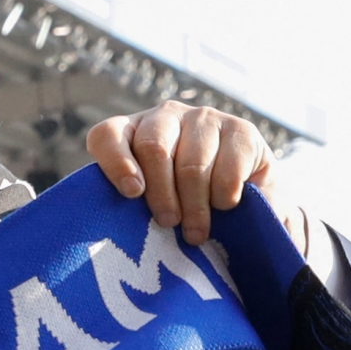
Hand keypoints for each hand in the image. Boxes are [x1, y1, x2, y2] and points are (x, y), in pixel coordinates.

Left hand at [86, 101, 300, 251]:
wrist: (243, 206)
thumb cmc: (182, 210)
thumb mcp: (150, 206)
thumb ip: (133, 205)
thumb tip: (122, 230)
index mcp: (130, 132)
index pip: (107, 136)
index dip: (116, 163)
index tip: (132, 193)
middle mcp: (165, 117)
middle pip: (153, 147)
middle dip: (161, 194)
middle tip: (168, 224)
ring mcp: (204, 118)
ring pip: (192, 163)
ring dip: (195, 206)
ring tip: (195, 232)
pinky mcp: (241, 129)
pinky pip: (229, 168)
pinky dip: (225, 196)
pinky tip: (224, 207)